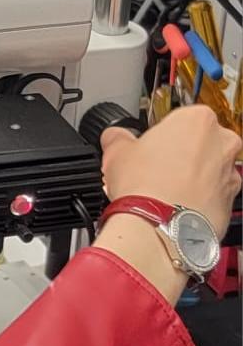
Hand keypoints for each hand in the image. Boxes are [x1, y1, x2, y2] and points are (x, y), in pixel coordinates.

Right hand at [101, 105, 241, 237]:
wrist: (160, 228)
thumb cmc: (146, 186)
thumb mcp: (117, 150)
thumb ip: (118, 137)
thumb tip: (115, 137)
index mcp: (198, 119)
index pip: (178, 118)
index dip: (158, 134)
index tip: (147, 146)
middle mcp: (222, 143)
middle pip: (198, 142)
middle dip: (178, 154)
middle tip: (152, 167)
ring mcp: (230, 174)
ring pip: (208, 169)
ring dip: (188, 177)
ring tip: (159, 190)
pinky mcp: (230, 202)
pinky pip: (211, 195)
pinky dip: (195, 199)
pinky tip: (171, 205)